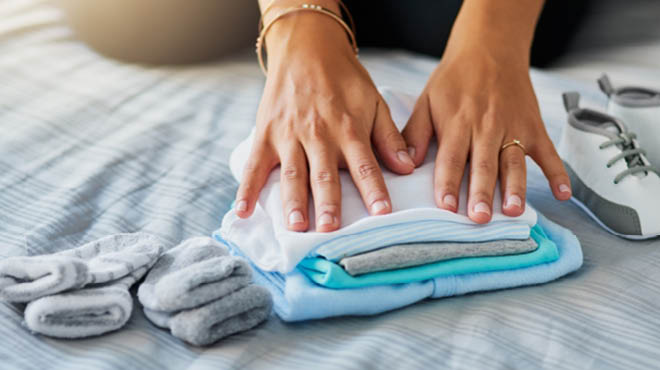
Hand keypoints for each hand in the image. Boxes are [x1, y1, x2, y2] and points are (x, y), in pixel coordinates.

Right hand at [235, 11, 414, 231]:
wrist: (307, 48)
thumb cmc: (344, 79)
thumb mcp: (374, 101)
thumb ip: (388, 137)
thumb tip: (407, 168)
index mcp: (348, 128)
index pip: (365, 165)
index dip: (374, 189)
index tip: (382, 213)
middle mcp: (318, 135)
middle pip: (324, 174)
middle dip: (328, 203)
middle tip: (330, 229)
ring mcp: (288, 135)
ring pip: (291, 174)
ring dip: (293, 201)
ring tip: (295, 226)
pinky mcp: (266, 134)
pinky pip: (254, 165)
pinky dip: (247, 189)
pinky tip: (242, 211)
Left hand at [402, 47, 571, 223]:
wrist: (490, 48)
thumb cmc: (454, 80)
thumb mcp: (426, 100)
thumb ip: (415, 133)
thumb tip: (405, 165)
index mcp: (457, 124)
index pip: (450, 158)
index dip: (447, 184)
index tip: (446, 208)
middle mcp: (486, 128)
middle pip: (483, 165)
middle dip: (482, 193)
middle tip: (480, 218)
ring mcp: (513, 128)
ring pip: (514, 162)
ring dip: (515, 188)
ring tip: (513, 211)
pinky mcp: (533, 128)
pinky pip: (549, 153)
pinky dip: (558, 173)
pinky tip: (563, 195)